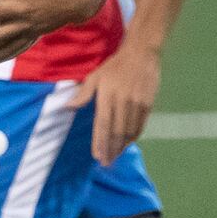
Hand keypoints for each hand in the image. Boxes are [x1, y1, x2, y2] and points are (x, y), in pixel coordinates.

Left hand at [70, 42, 159, 164]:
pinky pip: (140, 126)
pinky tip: (127, 143)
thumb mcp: (95, 76)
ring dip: (122, 147)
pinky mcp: (148, 104)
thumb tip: (68, 107)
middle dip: (111, 150)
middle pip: (116, 132)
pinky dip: (133, 137)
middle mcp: (123, 102)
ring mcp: (137, 104)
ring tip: (115, 156)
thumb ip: (83, 94)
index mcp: (108, 96)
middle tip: (106, 163)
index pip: (102, 125)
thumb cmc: (114, 66)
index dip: (100, 143)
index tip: (97, 156)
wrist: (141, 54)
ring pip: (129, 132)